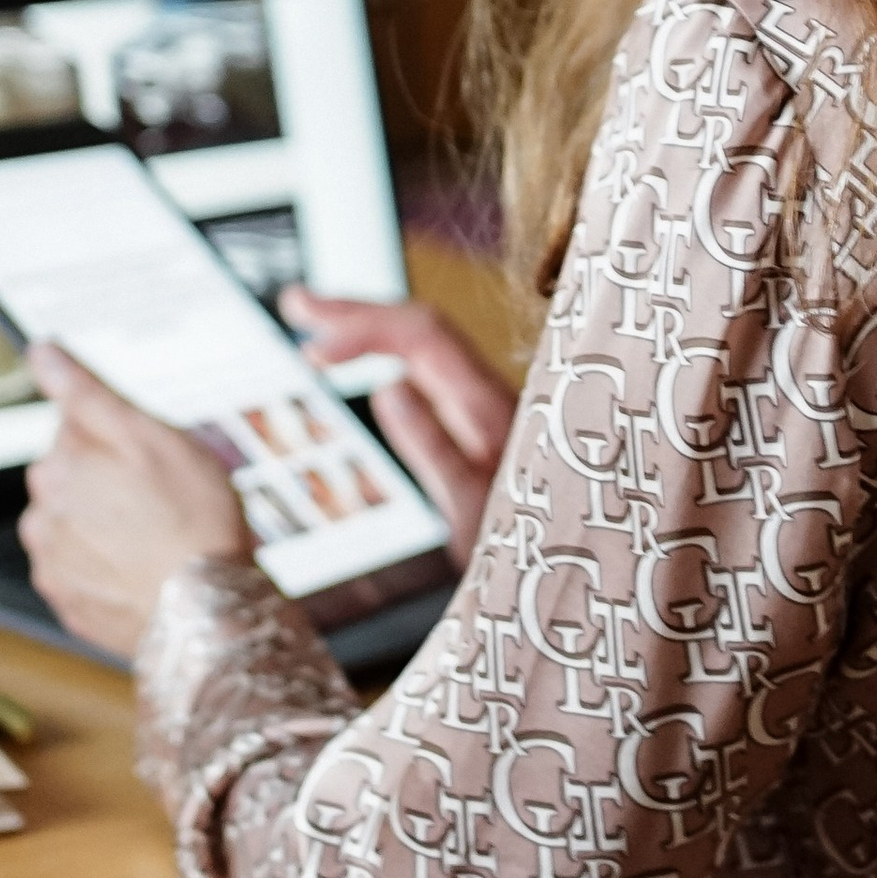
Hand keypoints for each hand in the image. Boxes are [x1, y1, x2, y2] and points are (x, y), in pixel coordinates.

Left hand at [19, 342, 249, 657]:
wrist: (209, 614)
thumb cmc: (191, 518)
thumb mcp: (149, 434)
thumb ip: (87, 393)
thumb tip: (41, 352)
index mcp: (57, 467)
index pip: (74, 429)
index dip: (120, 438)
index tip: (153, 456)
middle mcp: (42, 516)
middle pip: (72, 479)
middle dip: (108, 481)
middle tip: (163, 498)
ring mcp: (53, 566)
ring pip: (75, 525)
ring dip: (105, 525)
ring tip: (157, 538)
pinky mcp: (70, 605)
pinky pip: (83, 571)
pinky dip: (106, 566)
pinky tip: (143, 568)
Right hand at [281, 290, 515, 564]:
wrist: (579, 573)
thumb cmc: (535, 550)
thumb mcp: (477, 511)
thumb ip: (436, 450)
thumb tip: (387, 385)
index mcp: (490, 405)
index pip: (422, 335)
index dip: (365, 328)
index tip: (312, 349)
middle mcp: (490, 395)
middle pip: (421, 328)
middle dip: (358, 311)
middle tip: (297, 304)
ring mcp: (488, 411)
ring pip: (426, 349)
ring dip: (373, 329)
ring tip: (316, 320)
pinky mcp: (483, 431)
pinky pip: (432, 376)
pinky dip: (390, 360)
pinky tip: (369, 368)